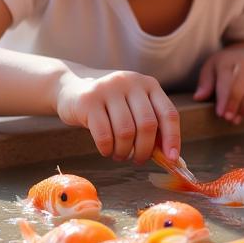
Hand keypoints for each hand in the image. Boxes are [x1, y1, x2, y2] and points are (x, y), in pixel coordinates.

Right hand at [54, 69, 179, 163]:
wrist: (71, 88)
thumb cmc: (108, 105)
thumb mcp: (132, 106)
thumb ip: (150, 125)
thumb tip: (169, 156)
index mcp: (148, 84)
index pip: (168, 113)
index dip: (173, 139)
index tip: (171, 159)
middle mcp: (130, 82)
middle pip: (147, 125)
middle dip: (144, 150)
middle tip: (137, 160)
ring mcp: (108, 89)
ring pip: (125, 131)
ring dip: (124, 151)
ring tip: (119, 155)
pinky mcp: (88, 100)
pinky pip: (103, 134)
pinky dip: (107, 149)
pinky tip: (106, 150)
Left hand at [193, 45, 243, 123]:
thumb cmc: (230, 63)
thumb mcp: (213, 67)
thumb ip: (205, 82)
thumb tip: (198, 97)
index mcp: (229, 60)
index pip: (226, 81)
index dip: (223, 100)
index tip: (220, 114)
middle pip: (241, 87)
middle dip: (234, 105)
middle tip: (229, 119)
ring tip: (238, 119)